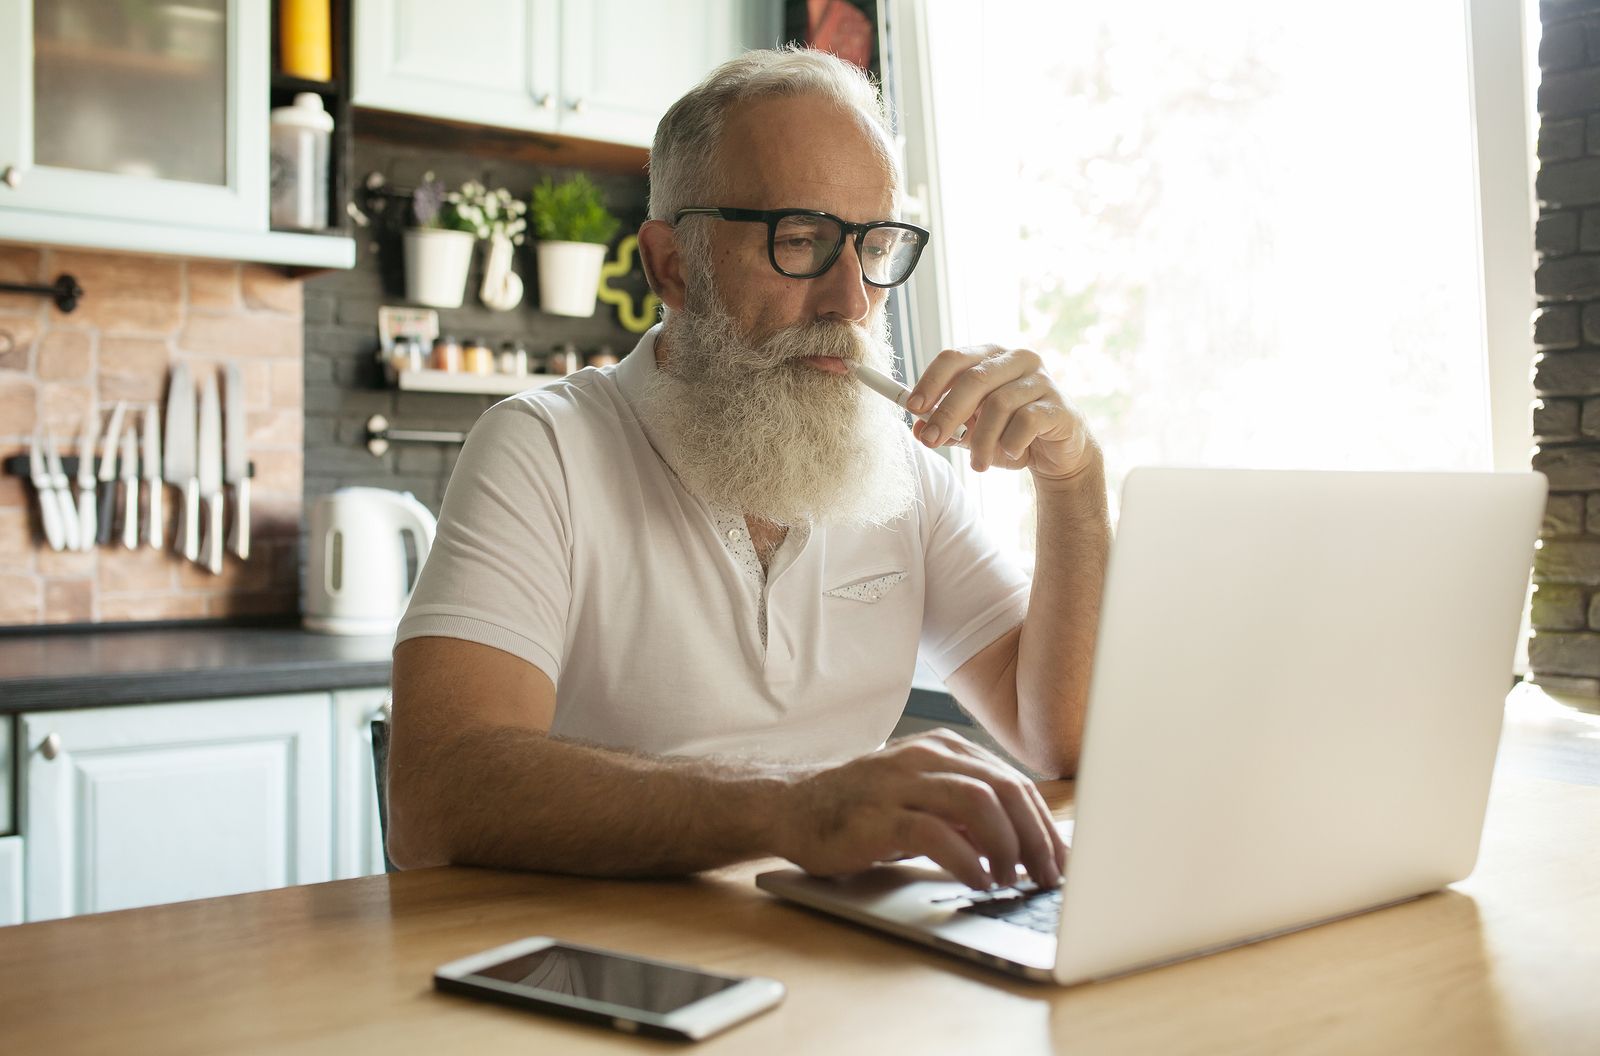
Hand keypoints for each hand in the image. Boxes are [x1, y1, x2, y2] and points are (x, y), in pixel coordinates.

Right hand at [776, 728, 1066, 889]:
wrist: (792, 806)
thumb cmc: (862, 808)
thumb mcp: (922, 797)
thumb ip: (967, 809)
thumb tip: (1026, 842)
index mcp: (944, 749)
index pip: (1012, 782)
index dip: (1043, 824)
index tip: (1060, 860)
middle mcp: (926, 758)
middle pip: (1004, 789)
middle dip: (1035, 837)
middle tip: (1047, 877)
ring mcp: (901, 784)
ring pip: (978, 803)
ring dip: (1007, 846)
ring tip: (1012, 879)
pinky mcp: (878, 816)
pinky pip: (935, 833)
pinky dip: (966, 860)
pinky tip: (977, 880)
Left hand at [907, 345, 1097, 485]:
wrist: (1058, 455)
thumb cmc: (1011, 435)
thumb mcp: (972, 433)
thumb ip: (946, 428)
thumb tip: (918, 429)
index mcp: (991, 357)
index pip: (954, 358)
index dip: (931, 382)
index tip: (913, 407)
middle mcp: (1017, 360)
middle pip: (974, 379)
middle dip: (948, 413)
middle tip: (932, 441)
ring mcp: (1041, 380)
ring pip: (998, 404)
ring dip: (981, 440)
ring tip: (977, 464)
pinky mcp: (1059, 405)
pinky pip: (1026, 421)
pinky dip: (1011, 442)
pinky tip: (1010, 453)